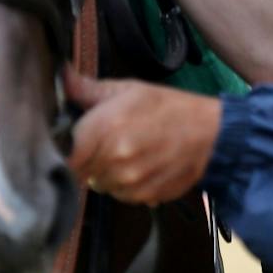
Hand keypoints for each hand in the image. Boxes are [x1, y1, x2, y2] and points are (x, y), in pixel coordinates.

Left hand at [67, 70, 220, 206]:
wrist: (210, 134)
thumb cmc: (168, 107)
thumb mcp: (128, 89)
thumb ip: (88, 89)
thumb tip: (61, 75)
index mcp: (105, 127)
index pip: (64, 155)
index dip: (67, 150)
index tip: (75, 143)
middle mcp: (114, 158)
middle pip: (80, 172)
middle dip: (88, 159)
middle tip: (106, 143)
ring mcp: (129, 181)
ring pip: (99, 185)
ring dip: (106, 173)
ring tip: (127, 153)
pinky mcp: (144, 196)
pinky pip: (120, 196)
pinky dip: (124, 185)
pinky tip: (140, 166)